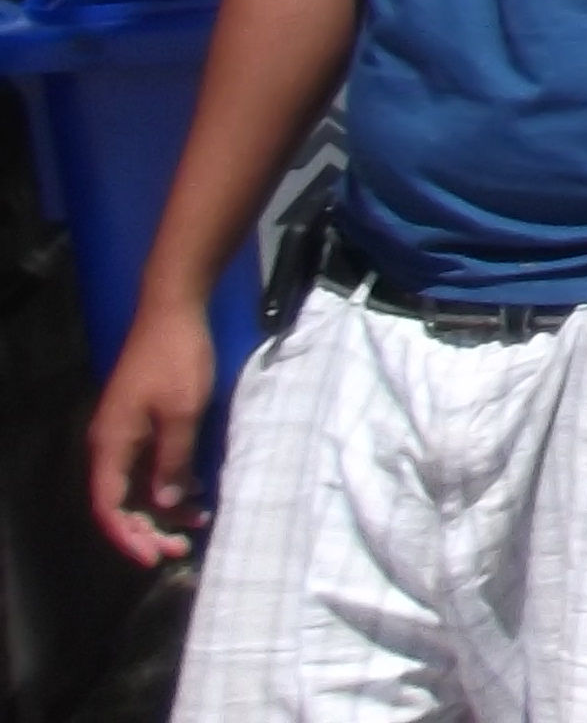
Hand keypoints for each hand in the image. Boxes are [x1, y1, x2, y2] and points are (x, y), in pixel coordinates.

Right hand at [87, 297, 220, 565]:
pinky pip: (148, 464)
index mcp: (110, 446)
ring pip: (137, 484)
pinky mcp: (141, 420)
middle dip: (146, 528)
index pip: (108, 507)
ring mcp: (124, 432)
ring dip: (162, 506)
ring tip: (196, 522)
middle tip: (179, 547)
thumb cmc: (178, 360)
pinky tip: (195, 491)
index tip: (153, 558)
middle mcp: (109, 444)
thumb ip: (173, 460)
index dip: (127, 537)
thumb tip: (164, 503)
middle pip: (119, 501)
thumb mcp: (184, 412)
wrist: (173, 309)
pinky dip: (168, 481)